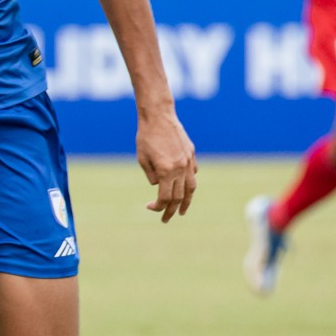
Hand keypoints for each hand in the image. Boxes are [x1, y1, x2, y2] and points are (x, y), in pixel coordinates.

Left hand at [138, 107, 196, 222]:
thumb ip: (152, 176)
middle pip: (179, 197)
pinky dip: (189, 183)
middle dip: (172, 210)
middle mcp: (180, 168)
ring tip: (182, 211)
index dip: (158, 207)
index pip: (165, 198)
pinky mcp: (192, 154)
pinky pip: (192, 173)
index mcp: (166, 171)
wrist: (159, 116)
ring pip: (191, 187)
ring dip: (187, 202)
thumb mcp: (142, 159)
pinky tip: (184, 188)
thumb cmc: (145, 137)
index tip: (150, 208)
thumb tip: (159, 186)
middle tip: (166, 219)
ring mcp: (188, 161)